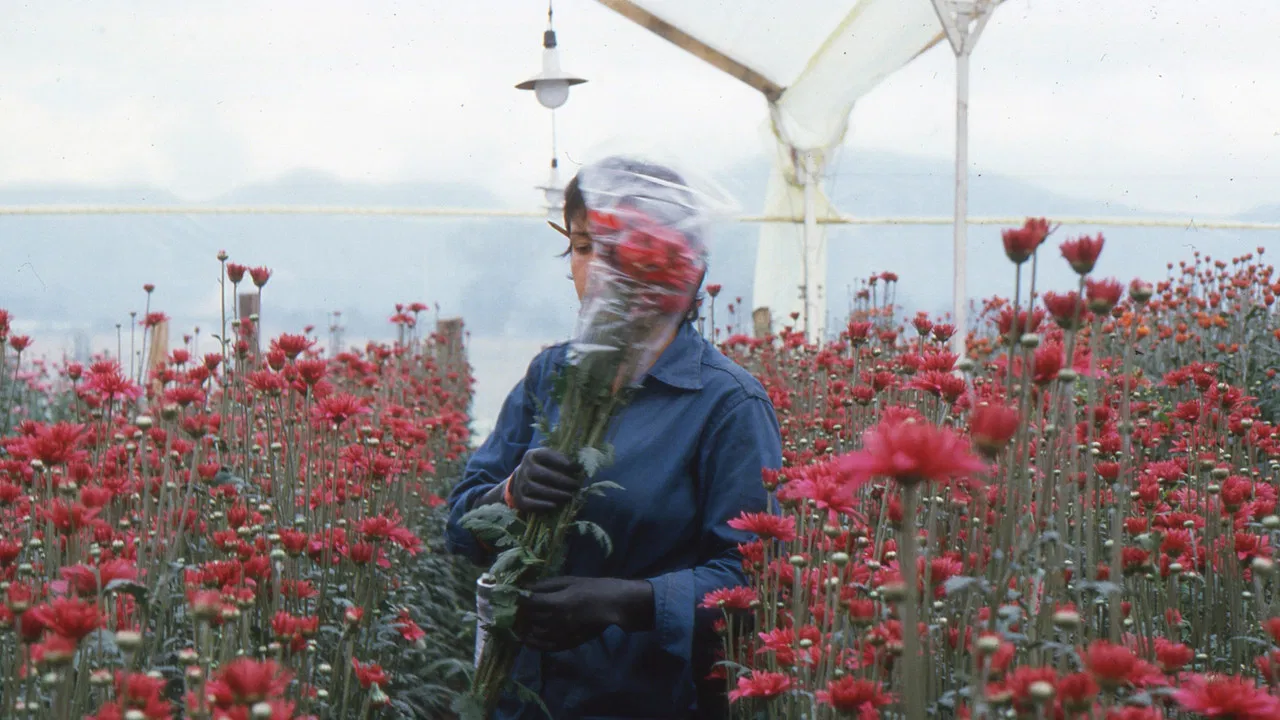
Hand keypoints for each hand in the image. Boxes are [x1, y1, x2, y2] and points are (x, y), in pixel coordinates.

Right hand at [507, 447, 581, 514]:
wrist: (519, 482)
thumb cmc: (541, 469)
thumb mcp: (547, 460)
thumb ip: (561, 460)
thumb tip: (581, 465)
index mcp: (533, 455)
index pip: (548, 456)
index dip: (564, 462)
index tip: (578, 468)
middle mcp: (524, 468)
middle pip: (545, 475)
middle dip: (563, 481)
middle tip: (576, 485)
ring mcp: (520, 484)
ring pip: (539, 490)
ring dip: (556, 494)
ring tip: (570, 496)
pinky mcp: (520, 499)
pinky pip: (531, 503)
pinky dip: (543, 505)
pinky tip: (554, 506)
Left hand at [517, 577, 654, 651]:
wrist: (615, 605)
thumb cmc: (594, 587)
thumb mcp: (569, 581)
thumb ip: (546, 586)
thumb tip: (525, 588)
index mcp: (556, 603)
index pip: (528, 603)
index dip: (517, 599)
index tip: (510, 596)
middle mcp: (556, 621)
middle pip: (530, 618)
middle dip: (519, 613)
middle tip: (511, 608)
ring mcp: (562, 633)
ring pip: (535, 633)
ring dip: (525, 627)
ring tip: (517, 622)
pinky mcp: (568, 642)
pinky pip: (547, 646)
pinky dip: (535, 644)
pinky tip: (528, 639)